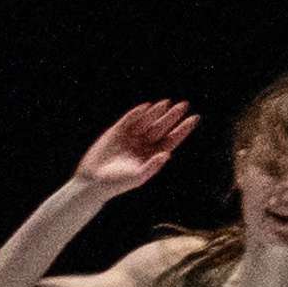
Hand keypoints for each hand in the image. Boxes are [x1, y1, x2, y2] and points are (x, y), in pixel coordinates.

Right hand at [71, 97, 192, 197]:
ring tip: (167, 103)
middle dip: (172, 116)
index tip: (194, 118)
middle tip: (184, 105)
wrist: (93, 181)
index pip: (172, 140)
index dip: (183, 129)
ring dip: (157, 112)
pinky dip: (137, 113)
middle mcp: (144, 145)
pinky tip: (146, 107)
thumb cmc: (117, 183)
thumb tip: (167, 154)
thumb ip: (153, 166)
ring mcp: (131, 137)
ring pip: (147, 121)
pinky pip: (129, 120)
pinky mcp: (117, 132)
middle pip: (162, 128)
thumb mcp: (138, 177)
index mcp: (152, 156)